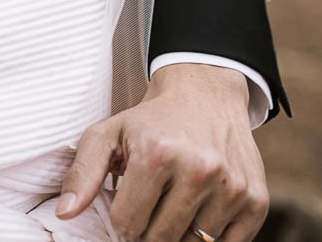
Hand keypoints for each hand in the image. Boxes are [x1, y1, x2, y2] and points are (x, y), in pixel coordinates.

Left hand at [55, 64, 266, 241]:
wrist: (206, 94)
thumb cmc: (151, 120)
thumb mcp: (108, 133)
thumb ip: (83, 173)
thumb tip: (65, 214)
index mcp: (157, 154)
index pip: (128, 225)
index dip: (122, 223)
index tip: (126, 208)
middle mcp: (199, 170)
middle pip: (160, 240)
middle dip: (148, 232)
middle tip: (149, 209)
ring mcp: (232, 187)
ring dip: (180, 234)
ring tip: (174, 204)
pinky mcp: (256, 200)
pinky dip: (212, 238)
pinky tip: (200, 212)